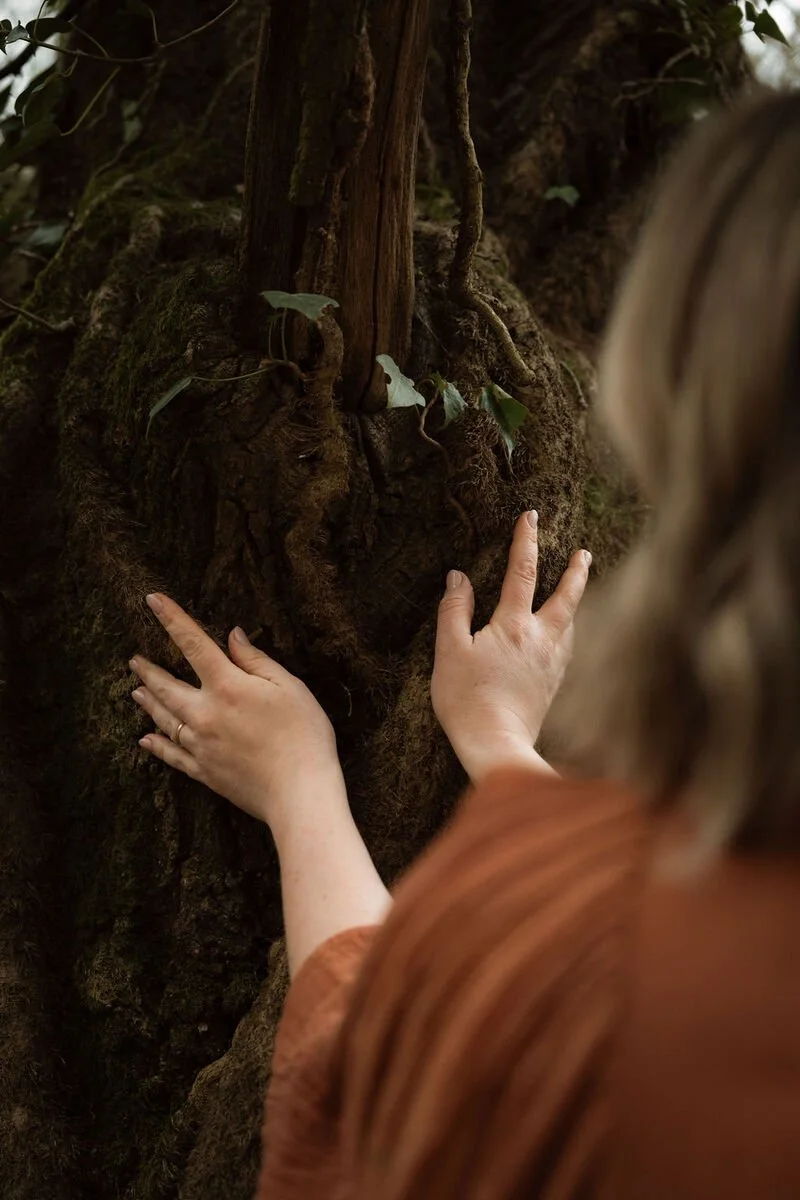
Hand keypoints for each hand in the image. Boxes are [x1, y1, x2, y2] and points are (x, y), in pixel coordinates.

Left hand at [129, 594, 344, 830]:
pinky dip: (157, 745)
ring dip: (148, 703)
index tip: (152, 600)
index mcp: (228, 686)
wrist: (299, 793)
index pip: (193, 643)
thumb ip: (256, 661)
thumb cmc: (303, 736)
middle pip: (167, 686)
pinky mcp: (204, 772)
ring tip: (135, 691)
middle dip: (149, 670)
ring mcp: (201, 745)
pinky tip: (146, 740)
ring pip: (164, 719)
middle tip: (134, 660)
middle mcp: (205, 714)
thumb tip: (232, 637)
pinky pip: (171, 755)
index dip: (171, 619)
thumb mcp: (289, 688)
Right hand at [431, 511, 590, 782]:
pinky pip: (568, 648)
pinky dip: (569, 631)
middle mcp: (541, 639)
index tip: (531, 517)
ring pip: (570, 622)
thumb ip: (454, 610)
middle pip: (566, 596)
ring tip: (577, 587)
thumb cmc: (466, 698)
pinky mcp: (553, 685)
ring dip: (575, 600)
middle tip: (583, 553)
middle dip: (575, 571)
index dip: (526, 541)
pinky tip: (565, 635)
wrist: (496, 743)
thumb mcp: (449, 651)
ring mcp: (552, 663)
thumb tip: (458, 577)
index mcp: (514, 625)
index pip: (523, 572)